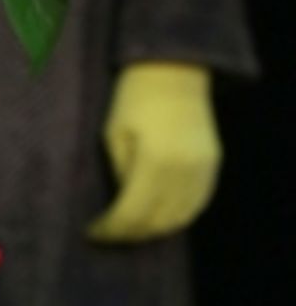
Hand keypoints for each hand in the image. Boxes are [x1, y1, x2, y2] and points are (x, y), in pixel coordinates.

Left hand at [87, 64, 219, 243]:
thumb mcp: (114, 134)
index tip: (92, 232)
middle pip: (157, 223)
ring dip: (153, 230)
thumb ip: (120, 174)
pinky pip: (197, 205)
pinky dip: (177, 218)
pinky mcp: (213, 166)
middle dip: (130, 234)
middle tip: (109, 234)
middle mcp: (184, 172)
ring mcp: (203, 171)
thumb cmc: (133, 99)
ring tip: (130, 229)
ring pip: (180, 220)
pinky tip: (158, 217)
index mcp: (154, 162)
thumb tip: (122, 206)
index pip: (131, 214)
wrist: (174, 71)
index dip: (110, 229)